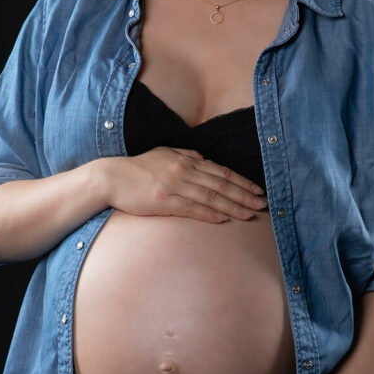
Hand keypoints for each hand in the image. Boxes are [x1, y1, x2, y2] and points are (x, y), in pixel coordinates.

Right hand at [102, 147, 266, 222]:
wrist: (111, 177)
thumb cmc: (137, 168)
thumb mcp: (163, 155)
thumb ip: (185, 156)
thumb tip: (203, 158)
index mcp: (186, 160)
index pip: (221, 171)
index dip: (241, 181)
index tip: (257, 190)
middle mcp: (184, 170)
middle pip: (221, 183)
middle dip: (244, 194)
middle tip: (262, 204)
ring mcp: (174, 185)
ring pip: (211, 196)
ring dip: (233, 205)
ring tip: (250, 214)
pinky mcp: (163, 201)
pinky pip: (191, 207)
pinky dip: (209, 213)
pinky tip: (223, 219)